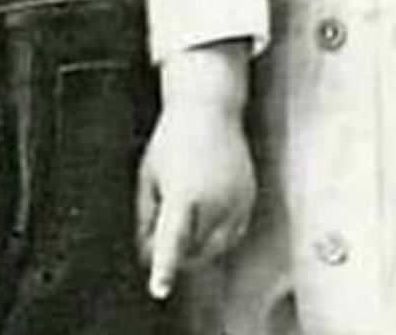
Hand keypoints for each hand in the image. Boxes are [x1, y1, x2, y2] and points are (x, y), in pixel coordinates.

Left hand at [136, 48, 255, 301]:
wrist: (209, 108)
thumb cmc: (172, 140)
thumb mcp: (148, 176)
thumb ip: (146, 216)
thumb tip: (148, 251)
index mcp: (183, 193)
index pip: (172, 240)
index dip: (165, 268)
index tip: (159, 288)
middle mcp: (214, 200)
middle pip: (194, 251)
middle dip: (176, 252)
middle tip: (161, 232)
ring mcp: (236, 201)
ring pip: (217, 247)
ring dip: (198, 247)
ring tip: (185, 216)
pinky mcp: (249, 199)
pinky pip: (233, 233)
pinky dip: (217, 235)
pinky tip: (205, 213)